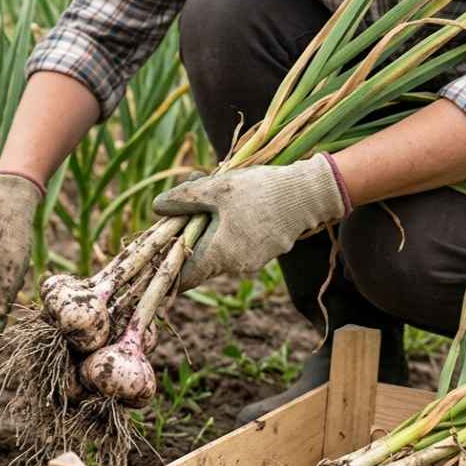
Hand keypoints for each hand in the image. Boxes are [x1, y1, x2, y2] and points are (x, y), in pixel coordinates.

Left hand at [152, 154, 346, 289]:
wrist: (309, 193)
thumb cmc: (260, 190)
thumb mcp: (215, 188)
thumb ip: (183, 199)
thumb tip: (156, 208)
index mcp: (219, 255)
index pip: (184, 277)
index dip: (167, 268)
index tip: (156, 254)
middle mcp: (235, 266)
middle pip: (200, 259)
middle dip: (188, 237)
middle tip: (183, 209)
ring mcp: (253, 261)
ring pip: (219, 250)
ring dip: (209, 230)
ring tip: (212, 197)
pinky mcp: (266, 252)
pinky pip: (238, 245)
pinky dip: (229, 229)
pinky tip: (234, 204)